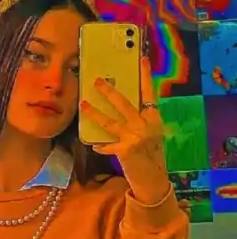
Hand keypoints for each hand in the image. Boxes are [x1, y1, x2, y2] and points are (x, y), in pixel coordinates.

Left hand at [80, 56, 169, 205]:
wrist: (154, 179)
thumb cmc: (151, 154)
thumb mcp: (151, 133)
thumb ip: (140, 119)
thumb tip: (120, 103)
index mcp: (154, 118)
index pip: (149, 93)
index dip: (146, 76)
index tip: (142, 59)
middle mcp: (146, 125)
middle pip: (124, 103)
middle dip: (109, 92)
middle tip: (97, 81)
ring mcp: (135, 137)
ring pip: (110, 121)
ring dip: (95, 113)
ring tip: (84, 105)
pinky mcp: (125, 150)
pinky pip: (107, 145)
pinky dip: (101, 146)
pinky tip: (94, 145)